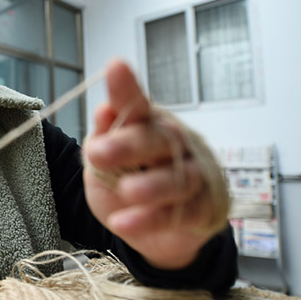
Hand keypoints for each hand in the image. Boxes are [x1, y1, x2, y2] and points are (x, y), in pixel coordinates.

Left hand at [82, 60, 217, 269]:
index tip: (115, 67)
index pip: (136, 105)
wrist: (150, 231)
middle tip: (97, 153)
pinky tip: (124, 224)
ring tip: (126, 192)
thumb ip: (104, 137)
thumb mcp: (103, 161)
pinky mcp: (203, 211)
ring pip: (177, 179)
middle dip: (127, 145)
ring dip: (150, 185)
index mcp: (148, 126)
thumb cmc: (127, 181)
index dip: (126, 89)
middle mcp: (175, 145)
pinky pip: (182, 215)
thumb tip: (104, 110)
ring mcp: (194, 177)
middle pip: (157, 140)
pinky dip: (151, 220)